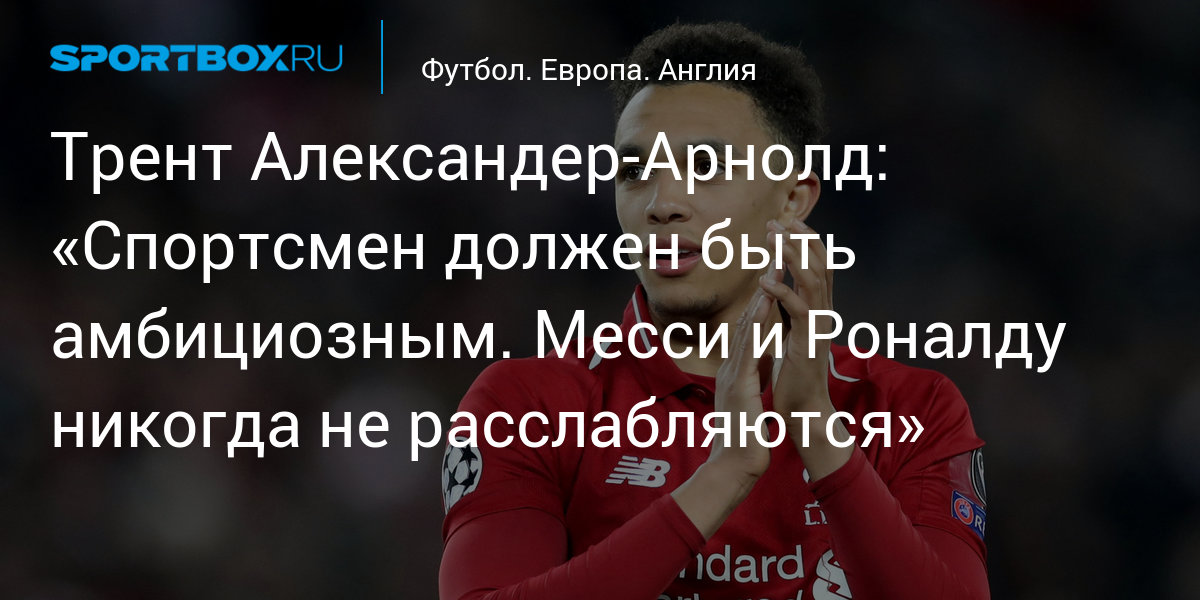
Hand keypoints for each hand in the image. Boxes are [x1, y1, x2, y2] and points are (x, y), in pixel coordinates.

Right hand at [672, 287, 775, 538]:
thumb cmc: (742, 438)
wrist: (732, 466)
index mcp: (736, 370)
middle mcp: (731, 367)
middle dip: (761, 290)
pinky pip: (747, 351)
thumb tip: (759, 363)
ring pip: (745, 330)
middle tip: (773, 258)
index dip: (761, 301)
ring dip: (758, 299)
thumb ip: (751, 378)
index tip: (775, 277)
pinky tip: (763, 309)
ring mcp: (732, 375)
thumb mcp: (748, 399)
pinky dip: (755, 328)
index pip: (749, 330)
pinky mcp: (737, 386)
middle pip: (745, 321)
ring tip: (771, 273)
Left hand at [758, 219, 850, 479]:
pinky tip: (764, 280)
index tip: (785, 223)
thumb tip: (778, 291)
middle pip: (819, 265)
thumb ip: (789, 312)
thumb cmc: (794, 375)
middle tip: (779, 221)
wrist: (804, 410)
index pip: (817, 266)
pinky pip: (797, 310)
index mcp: (818, 310)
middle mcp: (823, 313)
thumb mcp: (792, 335)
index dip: (805, 242)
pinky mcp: (808, 342)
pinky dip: (781, 292)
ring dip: (793, 257)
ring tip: (774, 239)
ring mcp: (818, 326)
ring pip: (812, 281)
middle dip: (800, 240)